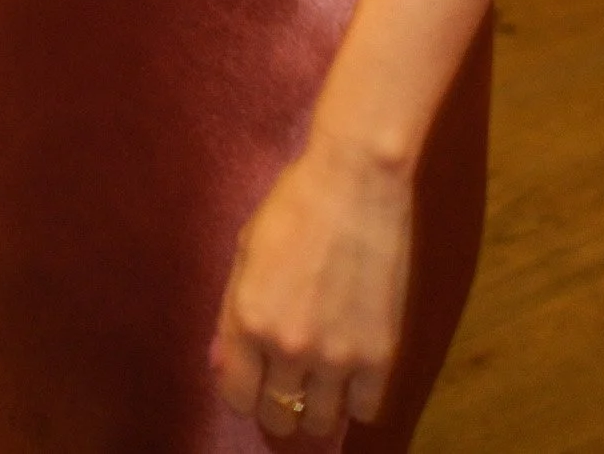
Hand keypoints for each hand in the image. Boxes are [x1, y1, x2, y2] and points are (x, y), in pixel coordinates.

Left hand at [211, 135, 412, 440]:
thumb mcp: (246, 252)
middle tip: (287, 382)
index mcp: (248, 320)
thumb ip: (232, 314)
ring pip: (322, 422)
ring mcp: (336, 356)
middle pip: (279, 416)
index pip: (237, 396)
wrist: (355, 181)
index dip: (243, 392)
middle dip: (278, 404)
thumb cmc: (293, 205)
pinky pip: (365, 409)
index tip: (253, 381)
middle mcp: (288, 347)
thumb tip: (223, 365)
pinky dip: (356, 398)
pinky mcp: (380, 354)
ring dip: (318, 406)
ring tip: (321, 380)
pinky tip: (353, 374)